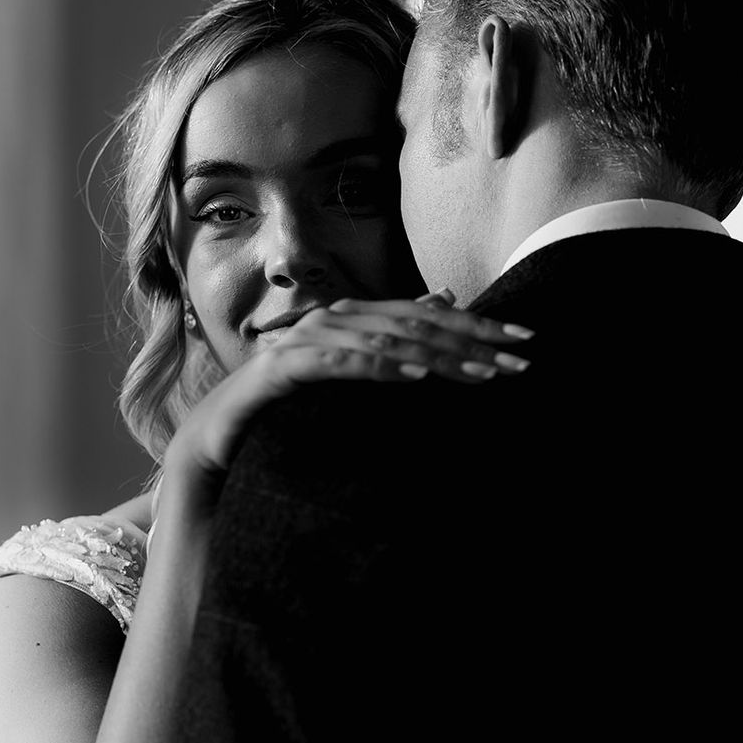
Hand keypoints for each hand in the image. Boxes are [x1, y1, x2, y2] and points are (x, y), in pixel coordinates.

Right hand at [158, 289, 534, 511]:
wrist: (217, 442)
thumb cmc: (287, 410)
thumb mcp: (350, 375)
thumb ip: (394, 339)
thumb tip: (445, 300)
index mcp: (353, 319)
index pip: (426, 316)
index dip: (477, 328)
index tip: (524, 342)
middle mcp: (332, 321)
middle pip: (413, 324)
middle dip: (470, 342)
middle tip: (519, 359)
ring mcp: (305, 341)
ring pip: (382, 340)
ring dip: (435, 355)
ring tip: (481, 372)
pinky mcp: (281, 369)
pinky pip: (336, 363)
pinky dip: (376, 365)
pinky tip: (414, 375)